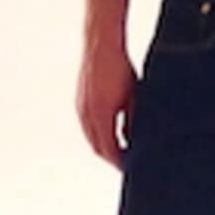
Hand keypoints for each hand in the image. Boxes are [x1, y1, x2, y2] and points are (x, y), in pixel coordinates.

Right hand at [76, 44, 137, 168]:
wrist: (100, 45)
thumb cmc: (121, 68)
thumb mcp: (133, 96)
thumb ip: (133, 120)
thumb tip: (136, 141)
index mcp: (102, 116)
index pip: (109, 150)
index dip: (120, 162)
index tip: (132, 168)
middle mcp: (87, 115)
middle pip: (98, 148)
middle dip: (112, 158)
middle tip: (127, 165)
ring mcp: (80, 108)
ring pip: (91, 137)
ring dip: (104, 146)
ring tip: (119, 151)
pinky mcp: (79, 102)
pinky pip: (88, 126)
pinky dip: (98, 134)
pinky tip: (109, 132)